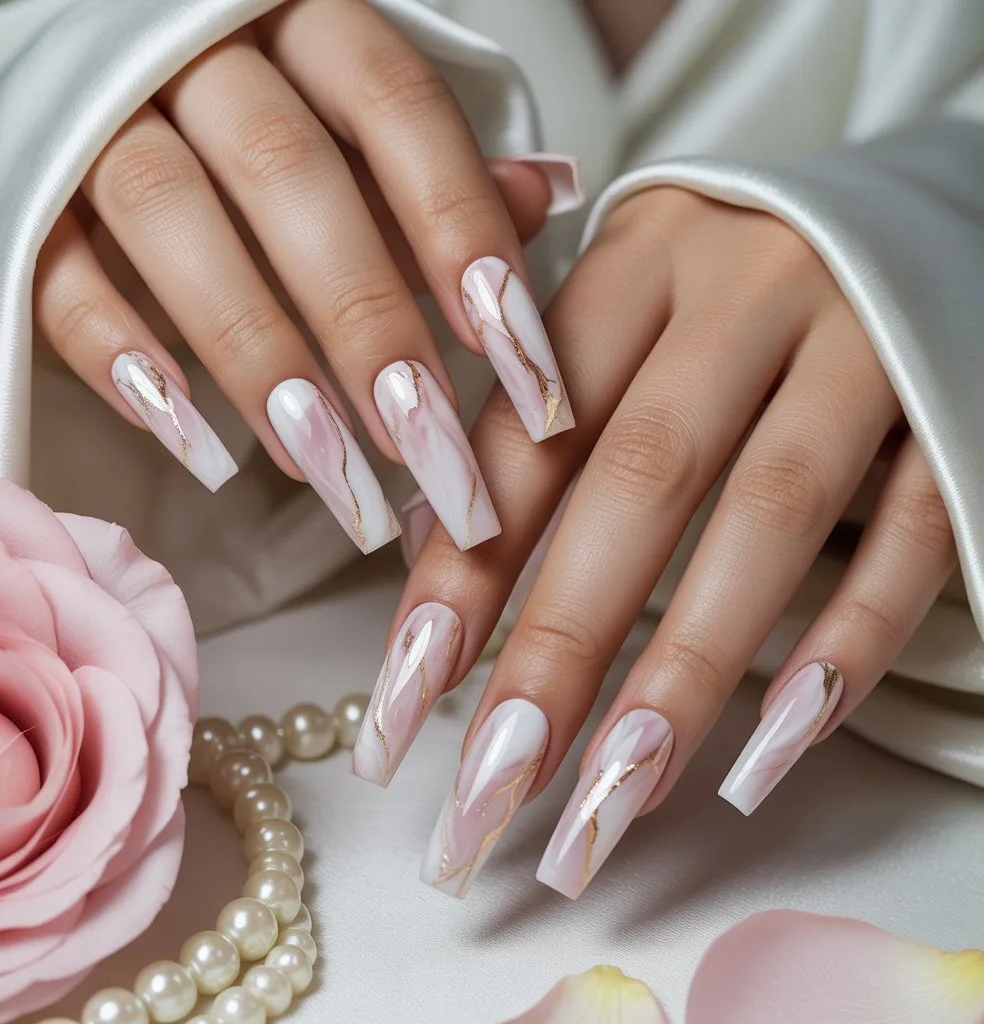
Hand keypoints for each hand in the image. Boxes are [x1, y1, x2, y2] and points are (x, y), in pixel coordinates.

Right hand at [33, 0, 579, 551]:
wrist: (96, 84)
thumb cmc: (263, 124)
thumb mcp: (354, 125)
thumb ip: (437, 167)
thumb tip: (541, 196)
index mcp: (302, 25)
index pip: (398, 110)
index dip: (459, 229)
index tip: (516, 356)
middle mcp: (199, 57)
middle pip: (290, 175)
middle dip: (367, 321)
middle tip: (430, 450)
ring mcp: (101, 120)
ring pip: (174, 222)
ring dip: (258, 356)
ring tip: (327, 468)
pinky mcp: (29, 197)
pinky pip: (63, 273)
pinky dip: (123, 359)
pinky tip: (196, 446)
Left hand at [354, 187, 956, 898]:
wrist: (912, 205)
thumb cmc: (728, 283)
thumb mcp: (627, 300)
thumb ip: (539, 404)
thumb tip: (443, 548)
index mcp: (639, 261)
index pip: (532, 429)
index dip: (464, 566)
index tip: (409, 694)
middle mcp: (746, 291)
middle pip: (639, 482)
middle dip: (560, 648)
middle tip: (491, 788)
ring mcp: (862, 343)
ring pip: (772, 518)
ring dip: (686, 673)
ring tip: (612, 802)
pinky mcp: (952, 402)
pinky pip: (912, 533)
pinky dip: (846, 645)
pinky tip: (773, 750)